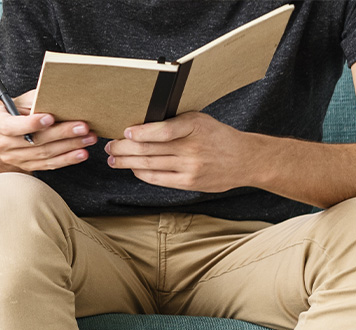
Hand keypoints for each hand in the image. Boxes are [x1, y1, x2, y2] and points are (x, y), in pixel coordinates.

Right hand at [0, 90, 97, 171]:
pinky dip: (67, 159)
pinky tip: (81, 153)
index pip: (10, 126)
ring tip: (88, 138)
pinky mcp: (25, 167)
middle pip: (33, 141)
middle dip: (61, 133)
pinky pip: (48, 165)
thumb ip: (36, 99)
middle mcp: (0, 143)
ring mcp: (12, 158)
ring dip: (69, 146)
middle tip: (83, 127)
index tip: (50, 118)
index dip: (30, 124)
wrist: (8, 130)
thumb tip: (58, 97)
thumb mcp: (22, 100)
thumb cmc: (18, 110)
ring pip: (44, 154)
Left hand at [106, 112, 263, 192]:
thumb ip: (174, 122)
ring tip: (113, 159)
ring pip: (149, 164)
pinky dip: (141, 172)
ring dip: (126, 162)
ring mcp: (190, 167)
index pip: (163, 130)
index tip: (125, 132)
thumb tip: (139, 125)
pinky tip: (132, 168)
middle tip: (109, 146)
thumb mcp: (199, 120)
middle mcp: (192, 147)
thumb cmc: (217, 137)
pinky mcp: (189, 182)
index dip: (140, 132)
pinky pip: (157, 178)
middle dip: (123, 148)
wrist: (245, 159)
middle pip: (148, 149)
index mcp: (194, 126)